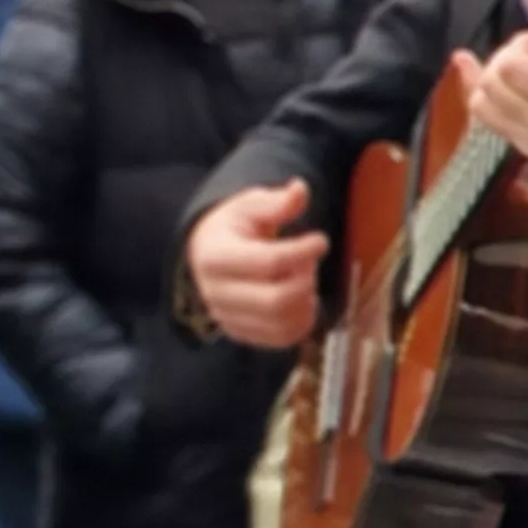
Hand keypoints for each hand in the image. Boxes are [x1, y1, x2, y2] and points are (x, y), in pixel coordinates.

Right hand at [186, 179, 328, 347]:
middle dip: (304, 281)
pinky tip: (302, 299)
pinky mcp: (239, 332)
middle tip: (309, 264)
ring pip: (281, 322)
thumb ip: (275, 203)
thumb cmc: (233, 227)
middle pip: (275, 300)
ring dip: (305, 300)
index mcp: (213, 256)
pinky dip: (302, 321)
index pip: (267, 263)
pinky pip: (281, 338)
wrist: (207, 253)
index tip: (320, 239)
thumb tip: (299, 189)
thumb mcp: (249, 206)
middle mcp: (214, 292)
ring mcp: (225, 316)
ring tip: (304, 280)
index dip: (302, 251)